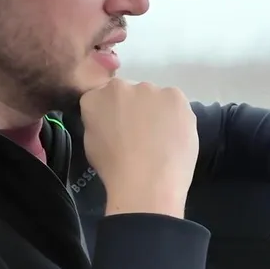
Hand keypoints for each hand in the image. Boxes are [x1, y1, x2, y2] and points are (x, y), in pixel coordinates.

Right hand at [80, 79, 198, 217]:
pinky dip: (176, 117)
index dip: (113, 114)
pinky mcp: (175, 97)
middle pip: (130, 94)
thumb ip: (99, 123)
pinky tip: (175, 136)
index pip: (102, 98)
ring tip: (162, 139)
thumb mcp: (92, 144)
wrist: (146, 182)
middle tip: (141, 135)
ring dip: (157, 111)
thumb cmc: (114, 170)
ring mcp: (150, 89)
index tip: (119, 130)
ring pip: (154, 97)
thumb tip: (111, 122)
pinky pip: (175, 104)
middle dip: (134, 109)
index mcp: (95, 97)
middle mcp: (121, 86)